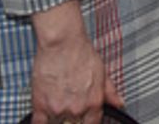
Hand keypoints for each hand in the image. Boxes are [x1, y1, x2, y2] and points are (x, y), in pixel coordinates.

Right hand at [30, 0, 122, 123]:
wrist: (62, 43)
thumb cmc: (81, 53)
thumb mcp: (102, 72)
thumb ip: (110, 92)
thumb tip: (119, 103)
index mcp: (93, 102)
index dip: (89, 121)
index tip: (86, 119)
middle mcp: (76, 108)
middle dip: (74, 117)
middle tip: (71, 102)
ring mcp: (57, 108)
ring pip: (57, 122)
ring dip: (58, 115)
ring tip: (59, 100)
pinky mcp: (40, 105)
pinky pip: (39, 123)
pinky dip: (41, 121)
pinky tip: (44, 116)